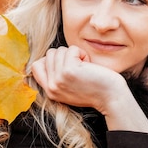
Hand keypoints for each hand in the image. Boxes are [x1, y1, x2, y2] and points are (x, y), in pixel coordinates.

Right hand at [31, 46, 147, 132]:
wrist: (111, 98)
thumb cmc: (95, 89)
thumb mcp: (69, 88)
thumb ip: (57, 77)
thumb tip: (47, 58)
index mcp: (50, 91)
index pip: (36, 66)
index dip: (50, 60)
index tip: (66, 64)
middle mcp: (51, 86)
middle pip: (49, 54)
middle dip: (65, 55)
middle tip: (79, 67)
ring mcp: (59, 79)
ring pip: (59, 50)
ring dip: (74, 54)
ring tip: (84, 67)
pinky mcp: (69, 71)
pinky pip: (71, 49)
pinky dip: (82, 53)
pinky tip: (88, 65)